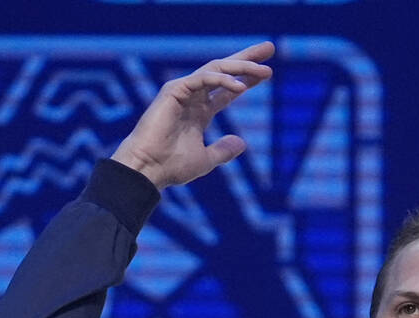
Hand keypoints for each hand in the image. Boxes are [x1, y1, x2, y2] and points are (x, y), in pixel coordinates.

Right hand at [111, 42, 274, 190]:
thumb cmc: (171, 166)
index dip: (247, 79)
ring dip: (241, 67)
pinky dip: (222, 80)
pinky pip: (202, 79)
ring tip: (265, 70)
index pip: (227, 89)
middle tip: (269, 48)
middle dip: (246, 60)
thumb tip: (242, 142)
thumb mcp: (206, 159)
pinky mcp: (174, 91)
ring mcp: (183, 91)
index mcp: (199, 112)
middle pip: (224, 71)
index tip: (267, 71)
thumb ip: (223, 150)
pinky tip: (241, 87)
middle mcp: (192, 98)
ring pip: (216, 69)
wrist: (148, 169)